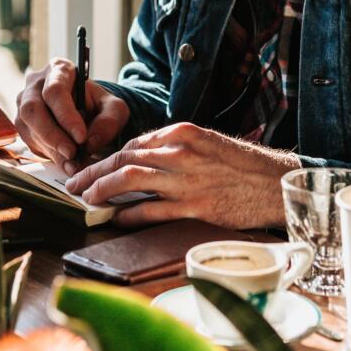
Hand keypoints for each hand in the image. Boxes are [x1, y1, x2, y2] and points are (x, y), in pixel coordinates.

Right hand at [15, 58, 129, 173]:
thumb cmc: (98, 105)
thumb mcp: (114, 108)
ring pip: (28, 127)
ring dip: (50, 147)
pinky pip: (28, 140)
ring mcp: (24, 104)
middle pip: (33, 109)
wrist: (87, 112)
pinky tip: (65, 160)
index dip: (66, 115)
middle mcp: (35, 84)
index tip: (81, 137)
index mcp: (59, 70)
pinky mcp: (23, 124)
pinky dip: (48, 154)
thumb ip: (109, 121)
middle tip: (72, 153)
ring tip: (73, 161)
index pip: (55, 91)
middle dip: (53, 135)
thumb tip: (90, 142)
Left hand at [65, 122, 299, 227]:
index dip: (108, 158)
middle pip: (123, 159)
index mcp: (182, 132)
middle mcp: (180, 152)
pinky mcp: (194, 207)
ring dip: (101, 190)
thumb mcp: (207, 143)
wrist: (276, 185)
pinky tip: (115, 219)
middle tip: (74, 185)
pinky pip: (150, 210)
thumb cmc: (242, 166)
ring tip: (86, 201)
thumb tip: (141, 160)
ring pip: (129, 180)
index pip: (133, 143)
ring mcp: (186, 180)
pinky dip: (127, 214)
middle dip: (93, 172)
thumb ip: (175, 148)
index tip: (93, 168)